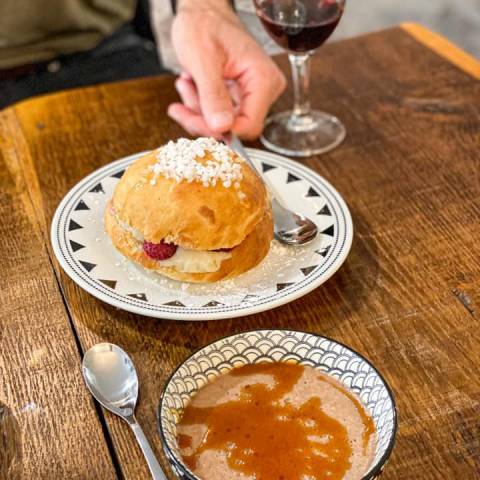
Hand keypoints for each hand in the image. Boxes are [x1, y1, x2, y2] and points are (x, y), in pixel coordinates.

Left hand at [168, 0, 285, 139]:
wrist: (202, 11)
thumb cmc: (204, 25)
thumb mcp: (203, 60)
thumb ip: (213, 95)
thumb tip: (222, 127)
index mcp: (263, 80)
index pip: (248, 125)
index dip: (220, 130)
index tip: (193, 121)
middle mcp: (264, 90)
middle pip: (235, 128)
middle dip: (203, 120)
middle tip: (180, 107)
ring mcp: (253, 94)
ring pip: (224, 124)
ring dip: (198, 110)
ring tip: (185, 84)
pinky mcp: (241, 97)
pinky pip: (220, 115)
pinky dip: (200, 106)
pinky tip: (190, 86)